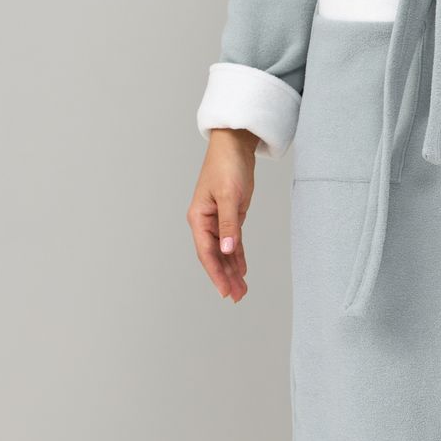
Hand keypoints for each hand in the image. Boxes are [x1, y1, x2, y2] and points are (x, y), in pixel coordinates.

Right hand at [187, 128, 257, 300]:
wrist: (235, 145)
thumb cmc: (227, 165)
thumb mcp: (229, 195)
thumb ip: (229, 225)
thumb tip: (228, 249)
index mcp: (198, 218)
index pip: (207, 252)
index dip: (216, 273)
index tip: (225, 291)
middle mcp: (205, 222)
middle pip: (215, 255)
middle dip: (225, 276)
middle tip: (238, 296)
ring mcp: (217, 219)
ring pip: (225, 251)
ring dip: (232, 269)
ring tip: (241, 289)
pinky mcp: (230, 215)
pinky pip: (232, 241)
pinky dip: (237, 255)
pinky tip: (242, 269)